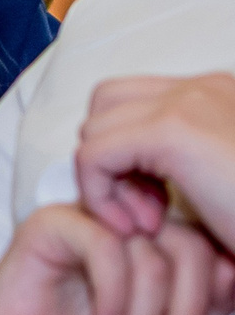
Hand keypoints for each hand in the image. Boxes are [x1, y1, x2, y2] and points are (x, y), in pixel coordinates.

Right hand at [0, 204, 234, 314]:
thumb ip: (191, 303)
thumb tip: (232, 283)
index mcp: (153, 243)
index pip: (208, 252)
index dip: (211, 303)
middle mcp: (125, 223)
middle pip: (189, 249)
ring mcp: (88, 219)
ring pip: (151, 255)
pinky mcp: (52, 226)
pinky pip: (106, 247)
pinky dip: (114, 296)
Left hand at [76, 73, 234, 251]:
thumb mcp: (224, 183)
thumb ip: (188, 164)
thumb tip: (133, 175)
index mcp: (218, 95)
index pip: (136, 100)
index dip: (126, 151)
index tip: (156, 203)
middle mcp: (203, 87)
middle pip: (107, 104)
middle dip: (110, 158)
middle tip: (147, 211)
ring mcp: (189, 101)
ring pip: (94, 127)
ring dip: (106, 180)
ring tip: (149, 221)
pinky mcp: (173, 130)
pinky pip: (93, 155)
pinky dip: (100, 195)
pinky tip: (141, 227)